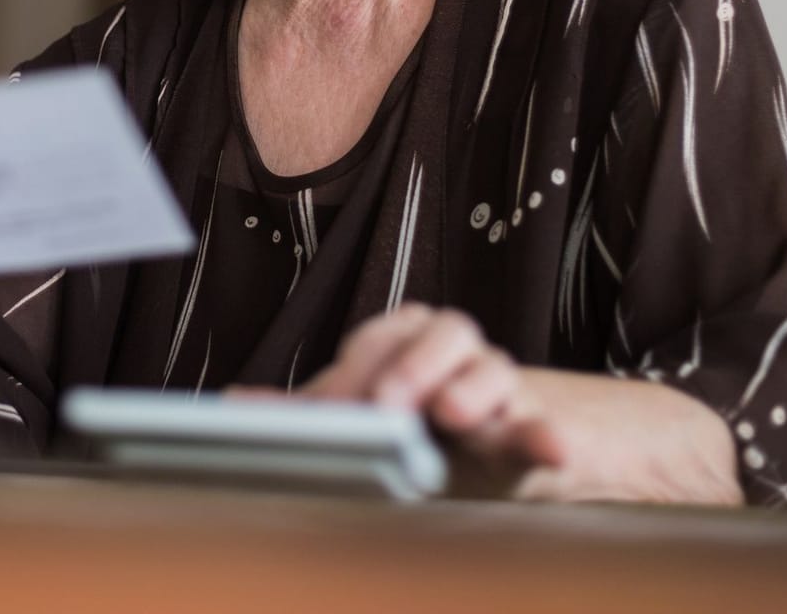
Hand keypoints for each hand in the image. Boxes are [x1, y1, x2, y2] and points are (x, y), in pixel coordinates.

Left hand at [285, 303, 565, 495]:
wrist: (511, 451)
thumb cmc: (427, 429)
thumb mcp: (367, 418)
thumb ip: (310, 412)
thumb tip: (235, 404)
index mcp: (408, 339)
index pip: (377, 342)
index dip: (353, 374)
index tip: (329, 412)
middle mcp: (455, 350)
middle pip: (438, 334)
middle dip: (409, 367)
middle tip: (386, 404)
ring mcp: (500, 386)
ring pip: (492, 369)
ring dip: (471, 389)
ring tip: (451, 413)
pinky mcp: (535, 428)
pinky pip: (543, 428)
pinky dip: (546, 437)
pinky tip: (551, 448)